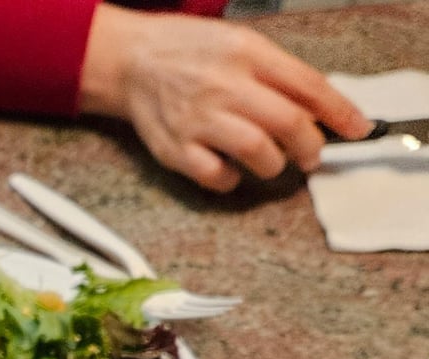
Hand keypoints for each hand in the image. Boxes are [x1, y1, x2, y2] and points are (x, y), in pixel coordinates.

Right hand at [79, 7, 371, 191]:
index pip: (307, 85)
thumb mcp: (240, 45)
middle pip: (288, 123)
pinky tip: (232, 171)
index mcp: (247, 53)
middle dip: (310, 146)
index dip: (339, 112)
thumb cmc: (190, 53)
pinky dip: (232, 180)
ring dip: (275, 165)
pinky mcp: (177, 150)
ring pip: (258, 152)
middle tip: (312, 156)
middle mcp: (225, 85)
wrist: (132, 61)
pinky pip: (218, 176)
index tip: (359, 129)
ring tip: (272, 163)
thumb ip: (277, 74)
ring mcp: (199, 119)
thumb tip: (320, 108)